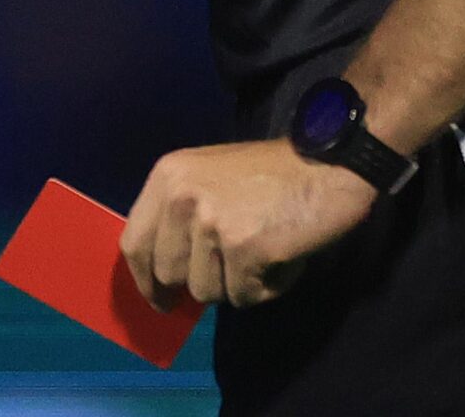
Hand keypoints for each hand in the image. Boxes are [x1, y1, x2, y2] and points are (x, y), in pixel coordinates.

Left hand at [120, 139, 374, 309]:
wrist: (330, 163)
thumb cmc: (273, 173)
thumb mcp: (210, 179)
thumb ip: (183, 217)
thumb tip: (167, 277)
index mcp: (167, 177)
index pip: (134, 243)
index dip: (145, 280)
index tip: (162, 301)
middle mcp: (181, 198)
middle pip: (170, 275)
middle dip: (204, 279)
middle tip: (237, 262)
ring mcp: (211, 223)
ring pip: (208, 291)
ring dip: (240, 282)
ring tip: (266, 247)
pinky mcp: (243, 248)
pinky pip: (245, 296)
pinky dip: (268, 286)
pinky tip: (283, 254)